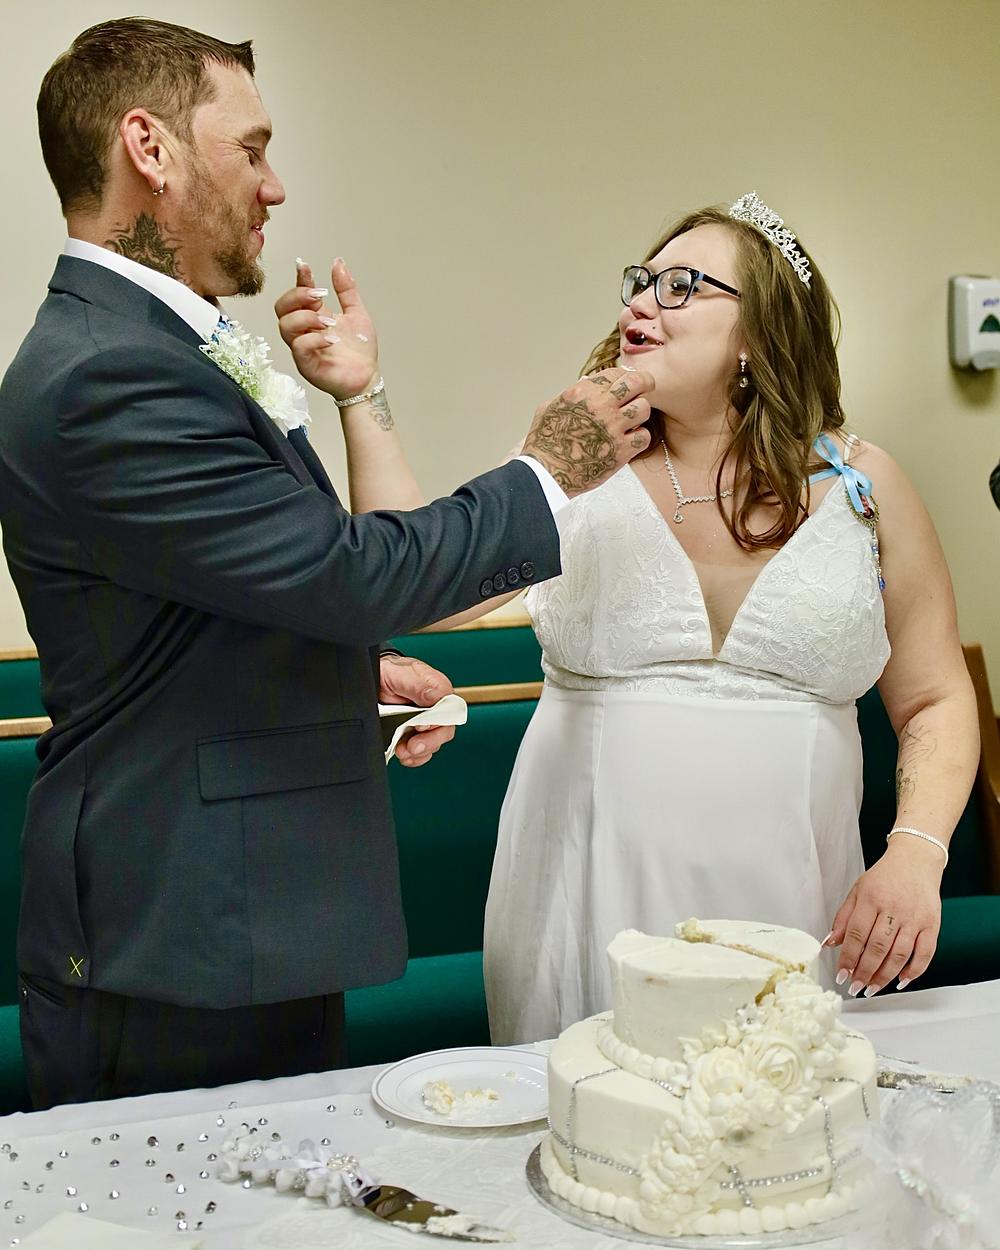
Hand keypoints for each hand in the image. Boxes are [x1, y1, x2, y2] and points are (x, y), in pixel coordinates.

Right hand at [274, 258, 378, 400]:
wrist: (367, 377)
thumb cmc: (360, 350)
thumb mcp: (356, 313)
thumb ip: (346, 289)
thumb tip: (338, 263)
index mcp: (314, 315)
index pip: (298, 293)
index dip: (299, 278)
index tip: (304, 266)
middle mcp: (304, 330)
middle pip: (281, 307)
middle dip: (297, 296)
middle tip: (320, 297)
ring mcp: (302, 347)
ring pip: (285, 325)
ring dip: (306, 318)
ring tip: (329, 323)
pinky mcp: (306, 364)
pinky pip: (299, 347)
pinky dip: (314, 339)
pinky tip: (331, 339)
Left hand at [379, 653, 455, 767]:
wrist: (372, 681)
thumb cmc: (389, 672)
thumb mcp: (399, 674)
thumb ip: (418, 686)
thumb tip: (436, 697)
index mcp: (438, 689)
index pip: (450, 709)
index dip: (438, 721)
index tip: (421, 726)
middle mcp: (436, 707)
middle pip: (445, 730)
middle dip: (429, 742)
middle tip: (413, 747)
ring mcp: (426, 722)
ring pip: (434, 744)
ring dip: (419, 752)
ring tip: (402, 751)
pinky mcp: (415, 734)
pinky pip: (422, 752)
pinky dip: (413, 758)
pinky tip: (404, 756)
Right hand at [521, 367, 653, 496]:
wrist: (545, 473)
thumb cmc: (544, 442)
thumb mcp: (549, 407)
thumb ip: (570, 394)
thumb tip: (585, 386)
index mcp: (583, 392)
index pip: (616, 373)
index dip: (624, 377)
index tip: (626, 384)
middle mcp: (600, 406)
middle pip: (638, 382)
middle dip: (645, 383)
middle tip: (645, 390)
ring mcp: (613, 428)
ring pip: (644, 408)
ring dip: (639, 414)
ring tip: (631, 422)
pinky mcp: (621, 451)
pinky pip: (644, 436)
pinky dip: (639, 438)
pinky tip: (629, 441)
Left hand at [824, 836, 944, 995]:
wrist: (916, 860)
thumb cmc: (885, 877)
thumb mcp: (858, 890)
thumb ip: (843, 917)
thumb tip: (829, 943)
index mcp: (871, 898)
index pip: (857, 934)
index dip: (848, 958)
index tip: (841, 975)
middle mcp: (894, 909)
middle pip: (877, 948)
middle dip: (864, 972)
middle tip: (855, 987)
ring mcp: (915, 918)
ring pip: (900, 954)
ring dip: (884, 976)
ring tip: (872, 988)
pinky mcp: (932, 924)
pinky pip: (925, 953)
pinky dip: (914, 971)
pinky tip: (901, 981)